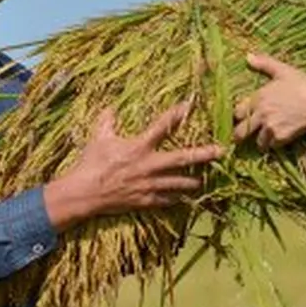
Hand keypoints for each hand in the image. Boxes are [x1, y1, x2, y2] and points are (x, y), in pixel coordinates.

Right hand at [44, 100, 224, 229]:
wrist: (84, 193)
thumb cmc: (91, 163)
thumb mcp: (98, 138)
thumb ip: (106, 121)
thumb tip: (110, 108)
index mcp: (138, 146)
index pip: (163, 126)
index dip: (177, 113)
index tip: (191, 104)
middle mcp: (149, 165)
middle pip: (182, 158)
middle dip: (203, 154)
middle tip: (221, 151)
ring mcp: (149, 185)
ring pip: (179, 183)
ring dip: (194, 181)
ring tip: (205, 179)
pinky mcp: (146, 201)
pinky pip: (166, 201)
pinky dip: (176, 199)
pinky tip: (184, 198)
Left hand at [234, 52, 305, 148]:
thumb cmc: (303, 86)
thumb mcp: (284, 71)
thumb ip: (264, 64)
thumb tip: (248, 56)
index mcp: (258, 98)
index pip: (237, 113)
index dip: (239, 116)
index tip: (243, 117)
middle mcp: (260, 114)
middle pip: (240, 132)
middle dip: (240, 136)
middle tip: (244, 136)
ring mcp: (270, 127)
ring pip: (257, 141)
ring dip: (261, 140)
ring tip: (266, 137)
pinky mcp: (280, 137)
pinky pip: (272, 146)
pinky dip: (275, 144)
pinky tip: (280, 137)